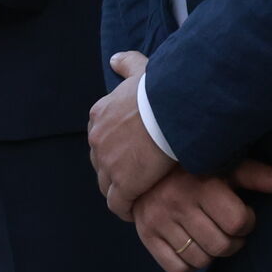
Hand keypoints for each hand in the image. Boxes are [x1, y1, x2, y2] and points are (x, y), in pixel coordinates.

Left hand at [89, 51, 179, 218]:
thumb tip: (114, 59)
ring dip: (119, 192)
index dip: (114, 147)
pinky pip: (118, 205)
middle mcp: (98, 140)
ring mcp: (108, 165)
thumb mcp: (142, 70)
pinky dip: (126, 210)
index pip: (100, 137)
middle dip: (113, 170)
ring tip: (136, 196)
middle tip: (133, 176)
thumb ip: (127, 64)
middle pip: (100, 162)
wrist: (174, 110)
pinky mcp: (123, 186)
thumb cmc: (163, 89)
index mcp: (100, 115)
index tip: (128, 152)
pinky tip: (137, 212)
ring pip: (106, 185)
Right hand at [129, 159, 271, 271]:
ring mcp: (159, 221)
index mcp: (201, 183)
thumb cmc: (198, 169)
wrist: (147, 169)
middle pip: (221, 245)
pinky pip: (178, 268)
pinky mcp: (147, 237)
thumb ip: (257, 175)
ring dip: (212, 254)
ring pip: (201, 260)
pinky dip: (191, 264)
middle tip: (229, 229)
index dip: (247, 222)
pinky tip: (194, 246)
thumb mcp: (227, 166)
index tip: (244, 215)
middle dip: (233, 241)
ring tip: (212, 235)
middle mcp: (177, 202)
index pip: (237, 221)